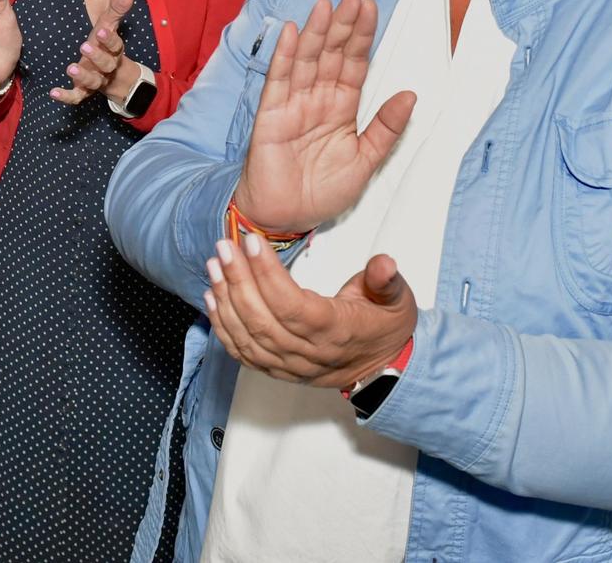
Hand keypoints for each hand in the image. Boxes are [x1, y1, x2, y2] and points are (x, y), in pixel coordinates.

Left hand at [51, 0, 134, 104]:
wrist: (110, 74)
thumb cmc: (104, 45)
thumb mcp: (108, 26)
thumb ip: (115, 11)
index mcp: (114, 51)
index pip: (116, 45)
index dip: (109, 39)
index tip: (102, 30)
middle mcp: (107, 68)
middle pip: (106, 64)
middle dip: (96, 56)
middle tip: (84, 46)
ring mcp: (96, 80)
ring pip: (93, 81)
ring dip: (83, 76)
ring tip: (71, 68)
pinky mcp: (83, 91)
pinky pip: (76, 96)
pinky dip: (66, 96)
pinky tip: (53, 92)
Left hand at [204, 237, 417, 389]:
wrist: (384, 368)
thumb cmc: (385, 328)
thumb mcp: (398, 300)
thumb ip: (387, 281)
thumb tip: (384, 264)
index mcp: (336, 333)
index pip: (293, 307)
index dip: (269, 275)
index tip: (253, 242)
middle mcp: (309, 354)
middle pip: (263, 321)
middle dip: (238, 281)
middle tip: (225, 247)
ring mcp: (290, 366)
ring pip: (249, 338)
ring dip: (226, 300)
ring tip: (215, 265)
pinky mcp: (278, 370)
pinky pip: (243, 353)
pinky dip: (223, 327)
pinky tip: (212, 297)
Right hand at [231, 0, 415, 234]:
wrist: (285, 218)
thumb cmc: (321, 193)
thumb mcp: (365, 161)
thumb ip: (386, 129)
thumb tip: (412, 95)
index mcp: (343, 106)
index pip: (355, 62)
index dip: (362, 34)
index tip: (370, 6)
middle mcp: (319, 98)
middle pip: (332, 53)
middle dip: (343, 24)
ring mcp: (293, 103)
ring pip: (307, 60)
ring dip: (316, 31)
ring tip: (327, 5)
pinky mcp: (271, 115)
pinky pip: (279, 80)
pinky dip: (285, 56)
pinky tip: (292, 32)